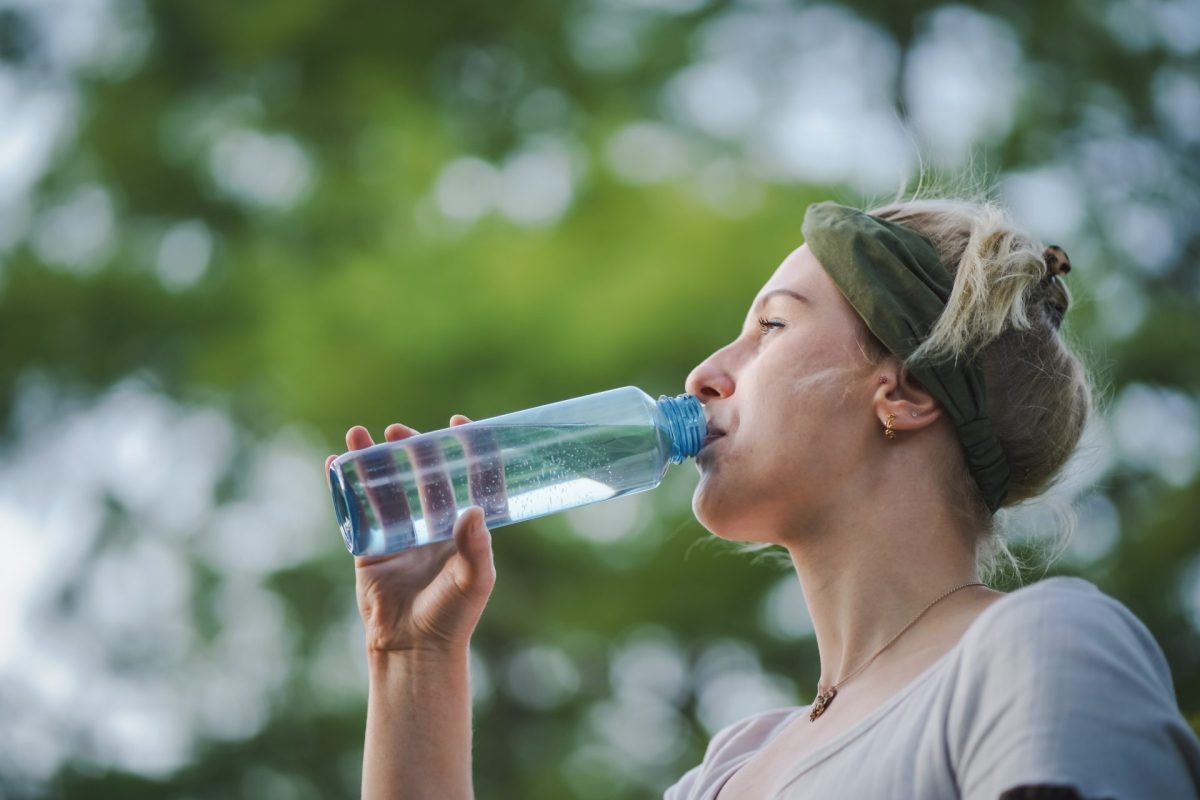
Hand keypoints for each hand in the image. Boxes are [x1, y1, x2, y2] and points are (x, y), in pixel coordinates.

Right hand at [325, 416, 496, 655]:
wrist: (413, 650)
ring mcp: (398, 533)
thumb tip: (472, 509)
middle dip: (409, 449)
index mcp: (461, 527)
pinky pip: (357, 510)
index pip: (465, 478)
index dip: (464, 449)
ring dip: (371, 460)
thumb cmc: (452, 617)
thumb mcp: (474, 580)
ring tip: (358, 434)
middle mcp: (431, 524)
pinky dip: (345, 486)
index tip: (459, 423)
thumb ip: (476, 547)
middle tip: (398, 431)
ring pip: (385, 487)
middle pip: (420, 475)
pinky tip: (336, 464)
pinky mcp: (369, 546)